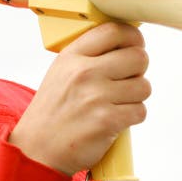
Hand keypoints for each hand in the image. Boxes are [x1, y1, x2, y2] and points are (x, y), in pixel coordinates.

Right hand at [9, 22, 150, 175]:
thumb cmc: (54, 110)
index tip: (136, 45)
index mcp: (73, 56)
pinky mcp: (107, 120)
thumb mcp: (62, 71)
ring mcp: (96, 96)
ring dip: (136, 96)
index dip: (133, 37)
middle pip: (138, 57)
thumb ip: (90, 54)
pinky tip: (116, 118)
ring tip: (118, 102)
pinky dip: (133, 116)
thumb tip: (127, 43)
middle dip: (138, 70)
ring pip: (143, 86)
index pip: (115, 31)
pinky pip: (140, 111)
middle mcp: (84, 72)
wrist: (38, 149)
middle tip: (127, 79)